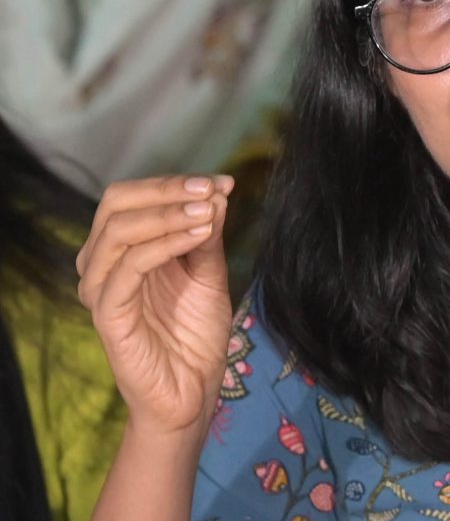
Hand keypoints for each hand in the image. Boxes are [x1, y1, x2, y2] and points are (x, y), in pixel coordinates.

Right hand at [77, 175, 234, 436]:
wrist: (193, 392)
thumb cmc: (195, 334)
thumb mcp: (209, 274)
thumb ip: (207, 235)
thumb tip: (217, 191)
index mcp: (123, 251)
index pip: (132, 197)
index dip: (175, 183)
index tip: (222, 182)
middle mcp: (104, 265)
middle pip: (116, 204)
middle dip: (167, 190)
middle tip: (210, 189)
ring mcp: (102, 290)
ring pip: (119, 231)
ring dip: (168, 214)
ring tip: (209, 213)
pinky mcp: (108, 316)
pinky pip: (127, 269)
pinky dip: (165, 244)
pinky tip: (199, 235)